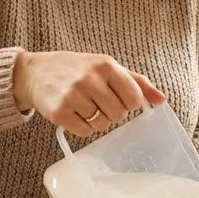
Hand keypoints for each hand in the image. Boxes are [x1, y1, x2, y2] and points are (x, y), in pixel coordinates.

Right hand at [12, 50, 164, 135]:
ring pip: (102, 125)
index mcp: (106, 65)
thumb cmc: (78, 69)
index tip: (120, 99)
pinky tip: (75, 114)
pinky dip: (83, 127)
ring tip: (86, 106)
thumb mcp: (108, 67)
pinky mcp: (58, 112)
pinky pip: (84, 132)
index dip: (130, 104)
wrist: (36, 72)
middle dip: (113, 113)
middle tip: (100, 103)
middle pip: (119, 114)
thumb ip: (137, 82)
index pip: (134, 98)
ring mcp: (73, 95)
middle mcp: (90, 79)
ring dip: (97, 121)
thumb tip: (162, 99)